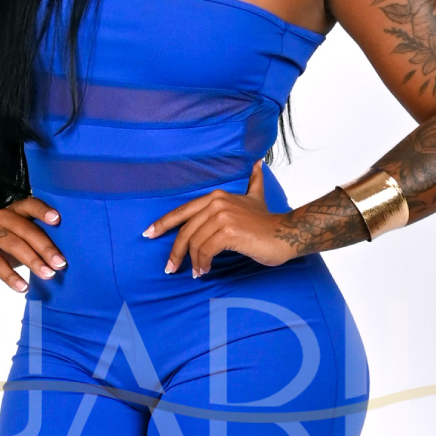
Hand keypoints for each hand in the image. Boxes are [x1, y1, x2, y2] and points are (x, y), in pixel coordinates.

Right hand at [0, 197, 65, 292]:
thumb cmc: (6, 247)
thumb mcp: (22, 239)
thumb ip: (38, 241)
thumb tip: (64, 260)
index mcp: (16, 211)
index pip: (30, 205)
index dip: (43, 211)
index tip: (57, 220)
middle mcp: (1, 216)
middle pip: (26, 230)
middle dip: (45, 247)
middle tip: (60, 264)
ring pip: (13, 245)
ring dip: (33, 261)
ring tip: (48, 275)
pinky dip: (11, 277)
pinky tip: (23, 287)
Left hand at [143, 163, 294, 276]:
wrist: (287, 233)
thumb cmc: (268, 221)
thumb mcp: (257, 197)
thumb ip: (254, 181)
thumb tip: (257, 163)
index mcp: (216, 196)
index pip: (183, 211)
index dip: (163, 223)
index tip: (149, 234)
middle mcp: (217, 203)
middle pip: (186, 231)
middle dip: (175, 252)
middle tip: (170, 268)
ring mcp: (223, 217)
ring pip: (195, 244)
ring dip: (193, 262)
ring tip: (197, 272)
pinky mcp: (229, 232)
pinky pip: (206, 251)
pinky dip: (202, 264)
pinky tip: (205, 270)